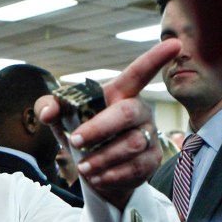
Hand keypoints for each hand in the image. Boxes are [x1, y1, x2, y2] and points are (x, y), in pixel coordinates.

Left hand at [36, 39, 182, 209]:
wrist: (95, 173)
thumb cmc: (82, 137)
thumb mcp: (62, 120)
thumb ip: (51, 107)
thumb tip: (47, 112)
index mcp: (121, 94)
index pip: (139, 72)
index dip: (156, 59)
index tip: (174, 44)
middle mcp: (139, 111)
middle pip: (126, 113)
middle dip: (99, 128)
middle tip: (76, 141)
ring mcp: (149, 136)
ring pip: (131, 144)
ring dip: (102, 157)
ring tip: (84, 166)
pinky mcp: (152, 160)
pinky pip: (136, 168)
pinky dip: (112, 175)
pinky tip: (97, 177)